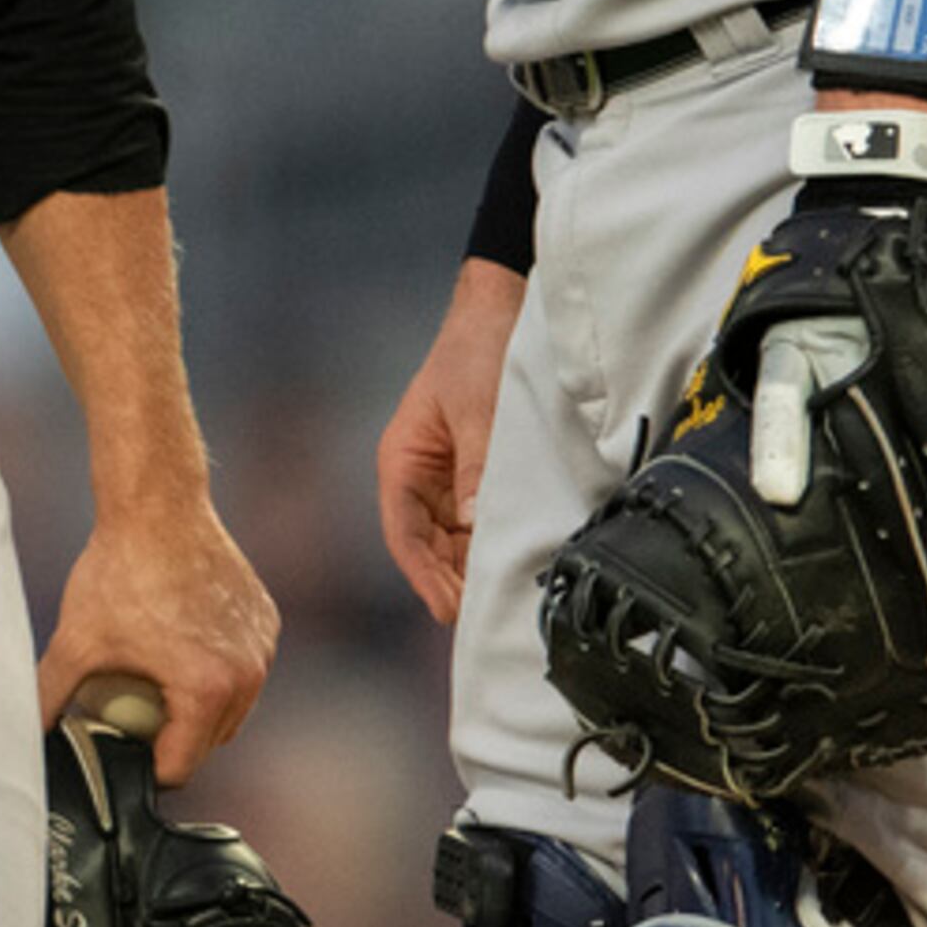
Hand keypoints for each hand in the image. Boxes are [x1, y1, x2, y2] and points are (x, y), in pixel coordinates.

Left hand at [34, 497, 276, 786]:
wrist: (158, 507)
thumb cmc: (120, 571)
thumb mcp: (76, 642)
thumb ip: (49, 696)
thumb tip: (27, 734)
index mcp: (206, 691)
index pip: (179, 767)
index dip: (144, 768)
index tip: (121, 750)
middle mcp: (246, 675)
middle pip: (209, 743)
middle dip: (172, 742)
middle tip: (134, 716)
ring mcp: (261, 648)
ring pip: (231, 710)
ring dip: (199, 712)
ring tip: (157, 689)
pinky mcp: (266, 623)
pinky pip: (244, 670)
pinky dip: (219, 672)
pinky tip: (181, 650)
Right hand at [378, 259, 526, 623]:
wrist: (503, 313)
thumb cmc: (476, 351)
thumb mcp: (477, 407)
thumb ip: (476, 467)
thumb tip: (475, 524)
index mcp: (402, 462)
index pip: (404, 534)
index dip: (424, 576)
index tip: (450, 608)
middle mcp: (422, 480)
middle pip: (432, 549)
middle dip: (456, 582)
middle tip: (491, 614)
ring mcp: (452, 482)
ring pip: (459, 543)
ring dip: (480, 567)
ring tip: (510, 597)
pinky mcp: (482, 479)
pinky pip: (485, 524)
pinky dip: (499, 544)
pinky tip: (523, 562)